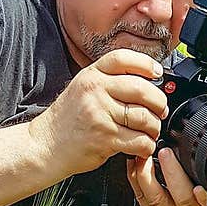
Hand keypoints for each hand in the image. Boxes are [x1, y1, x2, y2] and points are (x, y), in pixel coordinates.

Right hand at [30, 49, 168, 180]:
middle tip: (160, 110)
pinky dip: (147, 146)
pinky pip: (139, 141)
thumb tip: (145, 80)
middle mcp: (95, 91)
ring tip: (150, 130)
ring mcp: (100, 114)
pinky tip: (142, 146)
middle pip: (141, 89)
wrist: (46, 145)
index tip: (157, 73)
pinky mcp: (105, 138)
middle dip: (158, 102)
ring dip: (154, 127)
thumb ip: (108, 80)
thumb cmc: (68, 119)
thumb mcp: (83, 88)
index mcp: (91, 75)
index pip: (123, 59)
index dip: (146, 64)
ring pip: (144, 117)